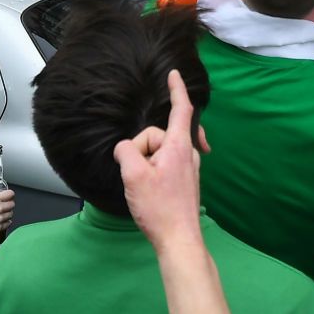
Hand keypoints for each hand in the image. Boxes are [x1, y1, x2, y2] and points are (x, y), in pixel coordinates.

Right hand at [0, 189, 16, 237]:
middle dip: (8, 204)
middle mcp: (0, 208)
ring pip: (11, 214)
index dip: (9, 195)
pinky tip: (1, 221)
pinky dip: (6, 222)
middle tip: (4, 205)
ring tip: (0, 214)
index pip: (11, 193)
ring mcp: (0, 218)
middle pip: (12, 204)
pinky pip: (8, 223)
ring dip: (7, 213)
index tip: (7, 196)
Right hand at [115, 70, 205, 249]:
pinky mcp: (184, 180)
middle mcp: (188, 153)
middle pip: (157, 136)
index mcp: (178, 146)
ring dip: (145, 165)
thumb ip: (125, 151)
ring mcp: (188, 167)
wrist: (179, 240)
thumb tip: (125, 148)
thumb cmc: (159, 208)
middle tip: (138, 177)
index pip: (181, 109)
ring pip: (158, 153)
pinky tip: (149, 192)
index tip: (174, 74)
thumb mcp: (133, 175)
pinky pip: (162, 165)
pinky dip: (151, 172)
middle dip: (141, 149)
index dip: (176, 89)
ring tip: (145, 189)